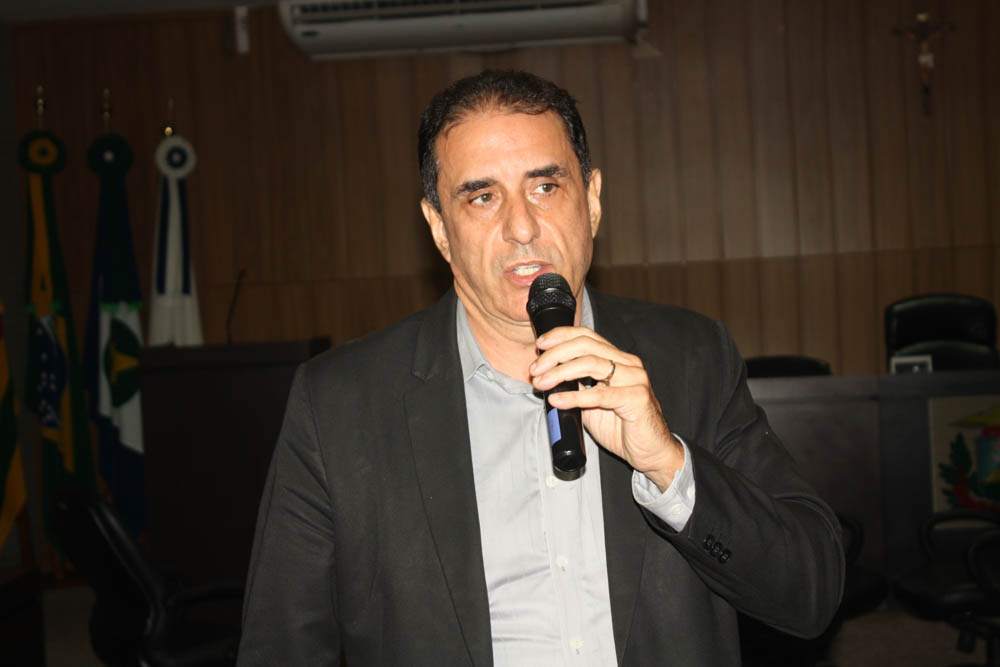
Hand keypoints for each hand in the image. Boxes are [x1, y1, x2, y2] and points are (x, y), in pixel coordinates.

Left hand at [529, 326, 683, 490]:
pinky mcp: (637, 399)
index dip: (561, 336)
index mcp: (618, 359)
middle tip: (535, 369)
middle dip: (555, 355)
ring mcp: (635, 379)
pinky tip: (557, 400)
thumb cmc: (622, 426)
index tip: (540, 344)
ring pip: (591, 363)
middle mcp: (629, 364)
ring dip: (560, 372)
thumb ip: (576, 385)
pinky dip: (574, 396)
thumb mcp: (592, 401)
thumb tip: (547, 376)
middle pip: (586, 346)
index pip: (587, 336)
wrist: (649, 451)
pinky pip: (599, 394)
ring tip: (541, 383)